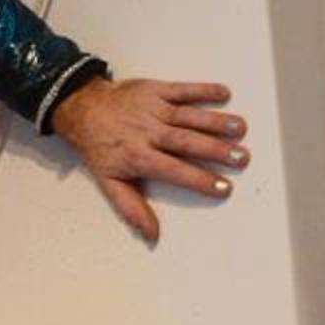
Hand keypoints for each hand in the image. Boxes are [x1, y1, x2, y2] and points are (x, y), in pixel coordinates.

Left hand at [50, 75, 247, 243]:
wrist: (84, 110)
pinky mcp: (156, 90)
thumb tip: (150, 235)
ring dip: (216, 122)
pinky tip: (224, 93)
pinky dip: (204, 90)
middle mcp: (149, 133)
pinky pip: (183, 89)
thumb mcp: (109, 182)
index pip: (174, 171)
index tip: (223, 188)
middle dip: (216, 150)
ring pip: (190, 116)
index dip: (199, 180)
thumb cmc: (100, 147)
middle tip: (241, 158)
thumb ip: (131, 209)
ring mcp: (154, 110)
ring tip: (240, 129)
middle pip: (187, 142)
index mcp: (139, 157)